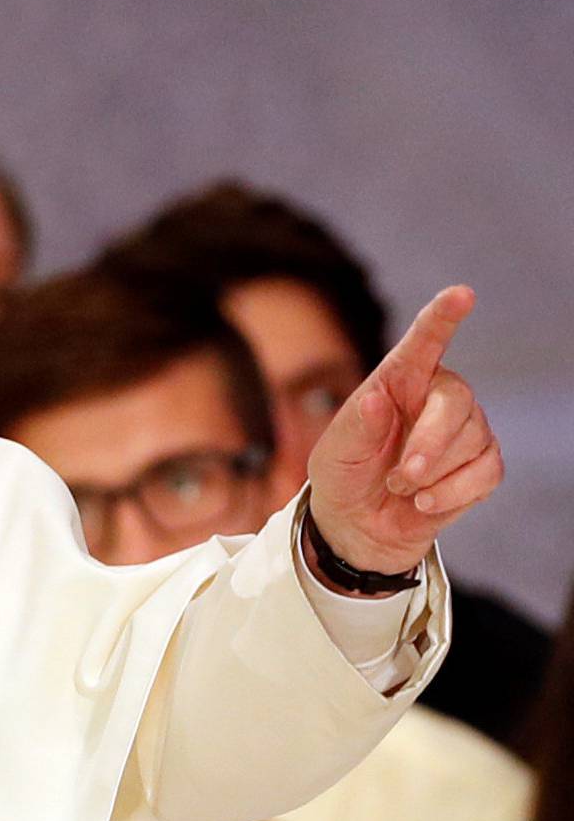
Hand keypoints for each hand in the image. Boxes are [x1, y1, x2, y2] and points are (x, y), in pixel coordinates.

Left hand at [305, 285, 500, 579]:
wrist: (355, 525)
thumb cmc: (345, 476)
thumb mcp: (336, 453)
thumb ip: (357, 427)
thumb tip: (377, 399)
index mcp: (400, 382)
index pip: (424, 344)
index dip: (442, 318)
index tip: (460, 295)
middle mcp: (438, 398)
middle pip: (457, 400)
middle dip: (431, 442)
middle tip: (402, 475)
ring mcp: (466, 430)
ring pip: (472, 441)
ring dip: (430, 475)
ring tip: (398, 487)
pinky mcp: (481, 465)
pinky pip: (484, 473)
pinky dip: (450, 494)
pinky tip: (423, 502)